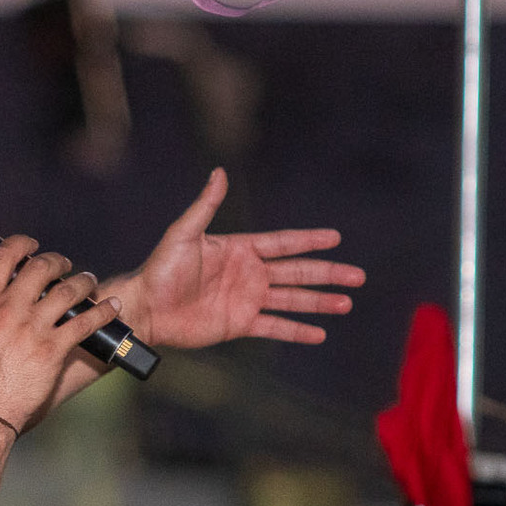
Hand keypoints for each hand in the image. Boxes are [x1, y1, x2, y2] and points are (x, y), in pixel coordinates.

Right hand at [0, 236, 121, 427]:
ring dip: (84, 283)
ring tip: (90, 283)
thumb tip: (10, 301)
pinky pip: (86, 322)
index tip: (34, 246)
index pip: (4, 256)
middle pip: (41, 268)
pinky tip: (112, 309)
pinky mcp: (53, 350)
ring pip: (68, 291)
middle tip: (67, 266)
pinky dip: (103, 312)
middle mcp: (9, 310)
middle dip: (59, 262)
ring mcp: (32, 328)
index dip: (22, 244)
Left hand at [126, 168, 363, 348]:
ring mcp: (247, 300)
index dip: (309, 240)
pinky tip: (319, 333)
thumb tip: (219, 171)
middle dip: (328, 273)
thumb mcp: (183, 233)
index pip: (283, 243)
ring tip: (347, 303)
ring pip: (293, 300)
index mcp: (240, 249)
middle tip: (358, 276)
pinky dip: (297, 331)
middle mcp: (249, 274)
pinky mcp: (240, 324)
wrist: (147, 308)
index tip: (335, 237)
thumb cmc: (160, 268)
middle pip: (297, 272)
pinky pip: (275, 328)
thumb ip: (206, 206)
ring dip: (320, 302)